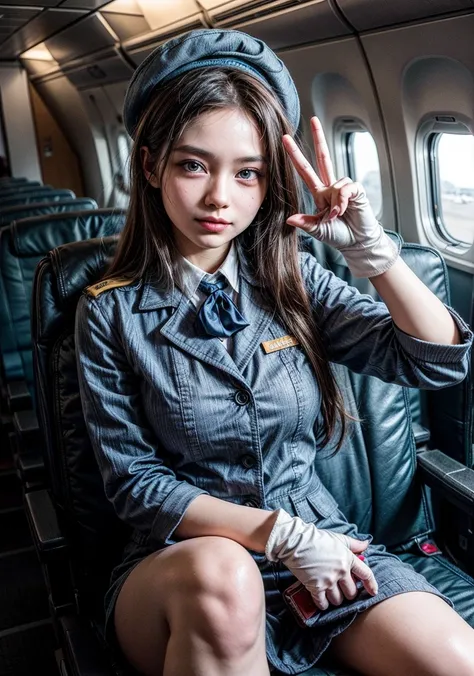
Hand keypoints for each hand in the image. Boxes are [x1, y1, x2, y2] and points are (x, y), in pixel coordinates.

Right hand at [265, 509, 377, 609]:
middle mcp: (341, 571)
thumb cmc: (318, 538)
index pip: (366, 574)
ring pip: (338, 600)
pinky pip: (323, 603)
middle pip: (351, 592)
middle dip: (348, 593)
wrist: (297, 541)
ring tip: (330, 593)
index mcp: (348, 558)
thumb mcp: (338, 538)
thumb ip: (354, 544)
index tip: (373, 592)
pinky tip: (321, 600)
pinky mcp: (316, 587)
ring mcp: (328, 580)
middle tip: (341, 589)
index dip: (371, 584)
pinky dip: (323, 604)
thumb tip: (366, 545)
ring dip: (335, 599)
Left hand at [283, 117, 398, 277]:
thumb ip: (305, 223)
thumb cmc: (339, 236)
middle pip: (323, 157)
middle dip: (319, 138)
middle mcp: (331, 187)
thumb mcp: (318, 231)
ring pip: (334, 185)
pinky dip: (342, 201)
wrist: (357, 243)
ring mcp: (344, 188)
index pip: (305, 171)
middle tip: (313, 119)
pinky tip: (344, 210)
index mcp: (319, 194)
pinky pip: (345, 189)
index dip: (296, 156)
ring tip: (336, 216)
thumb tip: (289, 219)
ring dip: (334, 203)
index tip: (286, 141)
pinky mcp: (356, 191)